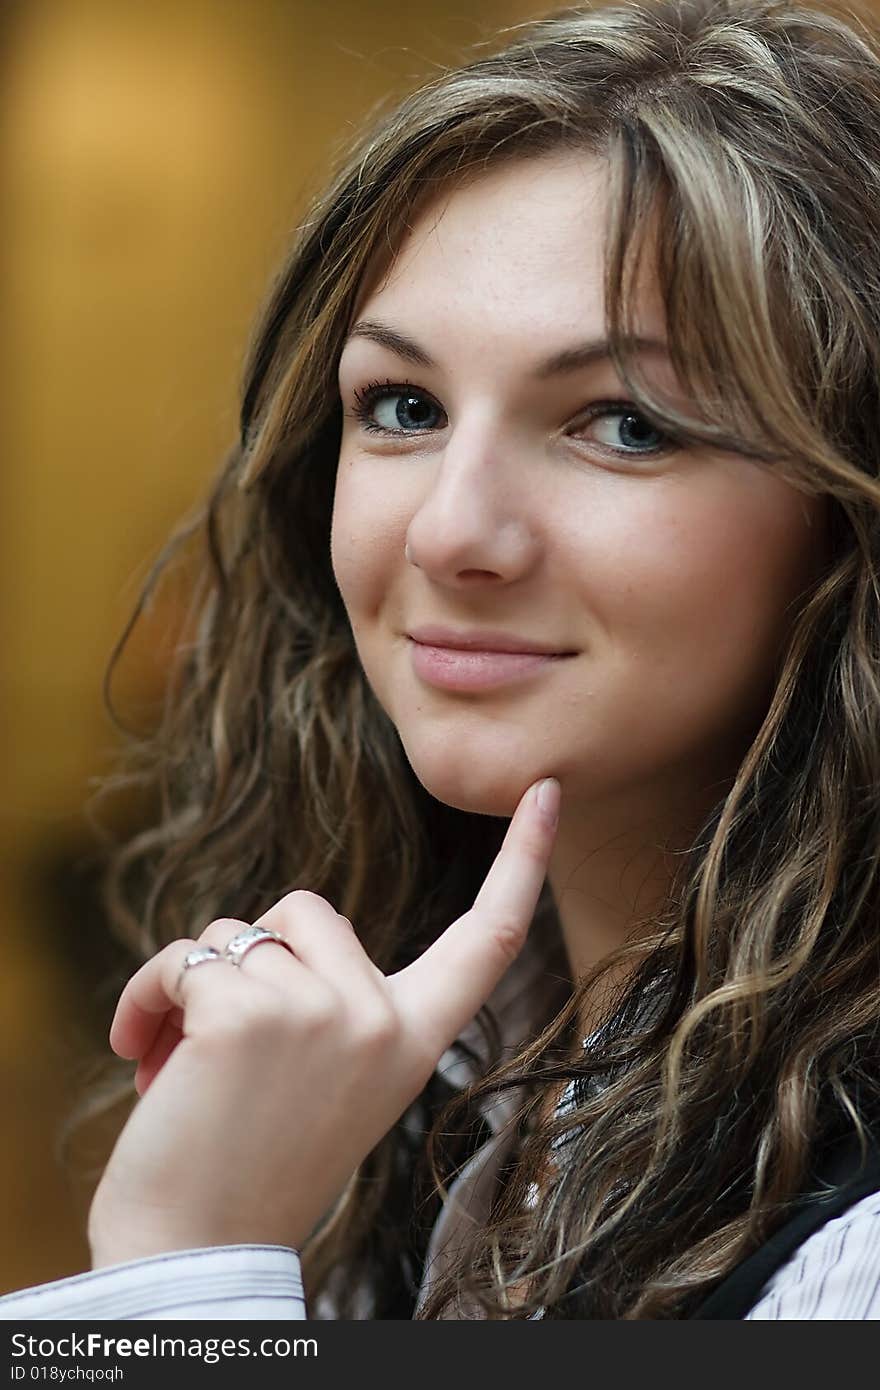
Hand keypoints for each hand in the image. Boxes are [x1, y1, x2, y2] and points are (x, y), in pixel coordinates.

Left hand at [87, 776, 560, 1266]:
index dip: (522, 860)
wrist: (194, 1251)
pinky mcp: (246, 1013)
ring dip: (195, 982)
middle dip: (253, 955)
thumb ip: (334, 1000)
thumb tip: (276, 930)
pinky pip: (186, 958)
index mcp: (412, 1041)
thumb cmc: (251, 1164)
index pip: (488, 941)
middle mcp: (380, 1021)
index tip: (545, 791)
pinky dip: (148, 994)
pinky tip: (142, 1048)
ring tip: (183, 1060)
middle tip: (228, 1041)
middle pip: (308, 910)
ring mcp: (320, 1014)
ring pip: (240, 933)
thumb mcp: (330, 1077)